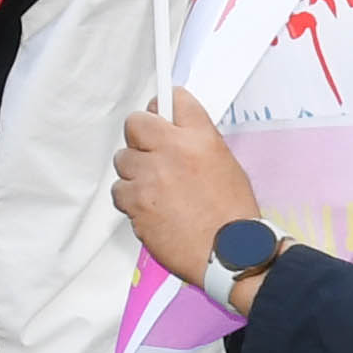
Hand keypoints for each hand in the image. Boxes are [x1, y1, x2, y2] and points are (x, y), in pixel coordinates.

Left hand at [114, 97, 263, 292]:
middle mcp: (172, 150)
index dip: (163, 108)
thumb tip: (173, 135)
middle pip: (135, 123)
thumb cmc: (233, 215)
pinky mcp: (135, 201)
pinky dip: (130, 198)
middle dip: (140, 137)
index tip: (159, 115)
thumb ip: (196, 145)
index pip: (174, 100)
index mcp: (200, 138)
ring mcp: (150, 175)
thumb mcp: (226, 166)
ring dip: (135, 172)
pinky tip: (150, 208)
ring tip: (156, 190)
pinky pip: (119, 190)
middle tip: (152, 156)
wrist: (232, 252)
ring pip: (123, 159)